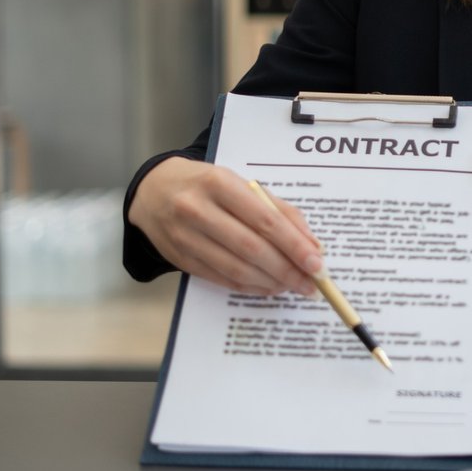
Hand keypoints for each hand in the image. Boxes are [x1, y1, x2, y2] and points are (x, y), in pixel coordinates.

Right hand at [127, 157, 322, 296]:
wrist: (154, 191)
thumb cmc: (208, 186)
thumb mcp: (240, 184)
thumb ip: (277, 210)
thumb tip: (310, 244)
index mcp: (219, 184)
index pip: (265, 220)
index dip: (294, 245)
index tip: (317, 263)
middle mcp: (198, 210)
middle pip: (252, 248)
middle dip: (287, 269)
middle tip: (311, 283)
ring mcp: (185, 237)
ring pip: (236, 269)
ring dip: (271, 282)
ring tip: (293, 286)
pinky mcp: (180, 259)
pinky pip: (221, 279)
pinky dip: (250, 286)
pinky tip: (269, 286)